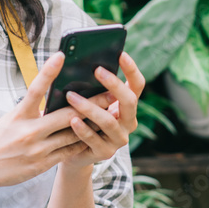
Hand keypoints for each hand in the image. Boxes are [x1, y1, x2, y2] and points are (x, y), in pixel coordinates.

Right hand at [0, 52, 113, 192]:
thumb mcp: (8, 121)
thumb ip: (31, 112)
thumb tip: (55, 102)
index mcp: (17, 116)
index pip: (35, 89)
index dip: (48, 71)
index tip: (62, 55)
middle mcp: (27, 132)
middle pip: (65, 115)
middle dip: (90, 104)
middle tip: (109, 93)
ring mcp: (36, 150)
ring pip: (71, 135)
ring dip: (90, 125)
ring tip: (107, 115)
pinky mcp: (41, 165)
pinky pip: (67, 153)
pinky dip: (79, 143)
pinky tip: (91, 136)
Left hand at [60, 51, 144, 171]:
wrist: (74, 153)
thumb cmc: (82, 120)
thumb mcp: (90, 103)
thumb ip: (92, 89)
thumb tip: (80, 64)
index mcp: (127, 107)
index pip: (137, 85)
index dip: (132, 69)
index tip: (121, 54)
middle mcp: (128, 122)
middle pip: (129, 101)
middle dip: (114, 84)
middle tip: (97, 70)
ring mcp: (118, 139)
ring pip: (108, 121)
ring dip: (89, 107)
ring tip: (71, 96)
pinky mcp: (105, 152)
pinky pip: (94, 139)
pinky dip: (82, 128)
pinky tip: (72, 119)